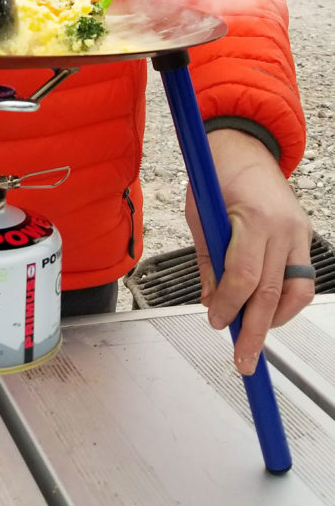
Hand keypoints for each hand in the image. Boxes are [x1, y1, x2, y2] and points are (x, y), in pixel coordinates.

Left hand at [185, 129, 313, 374]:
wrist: (244, 146)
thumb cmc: (217, 175)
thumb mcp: (199, 215)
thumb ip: (208, 261)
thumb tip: (212, 303)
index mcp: (253, 218)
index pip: (243, 277)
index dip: (230, 306)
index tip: (217, 321)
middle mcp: (283, 226)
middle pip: (271, 292)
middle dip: (255, 331)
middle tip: (244, 359)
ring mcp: (299, 231)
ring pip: (295, 291)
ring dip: (275, 321)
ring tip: (256, 340)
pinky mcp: (305, 235)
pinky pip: (303, 279)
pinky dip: (287, 301)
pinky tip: (271, 313)